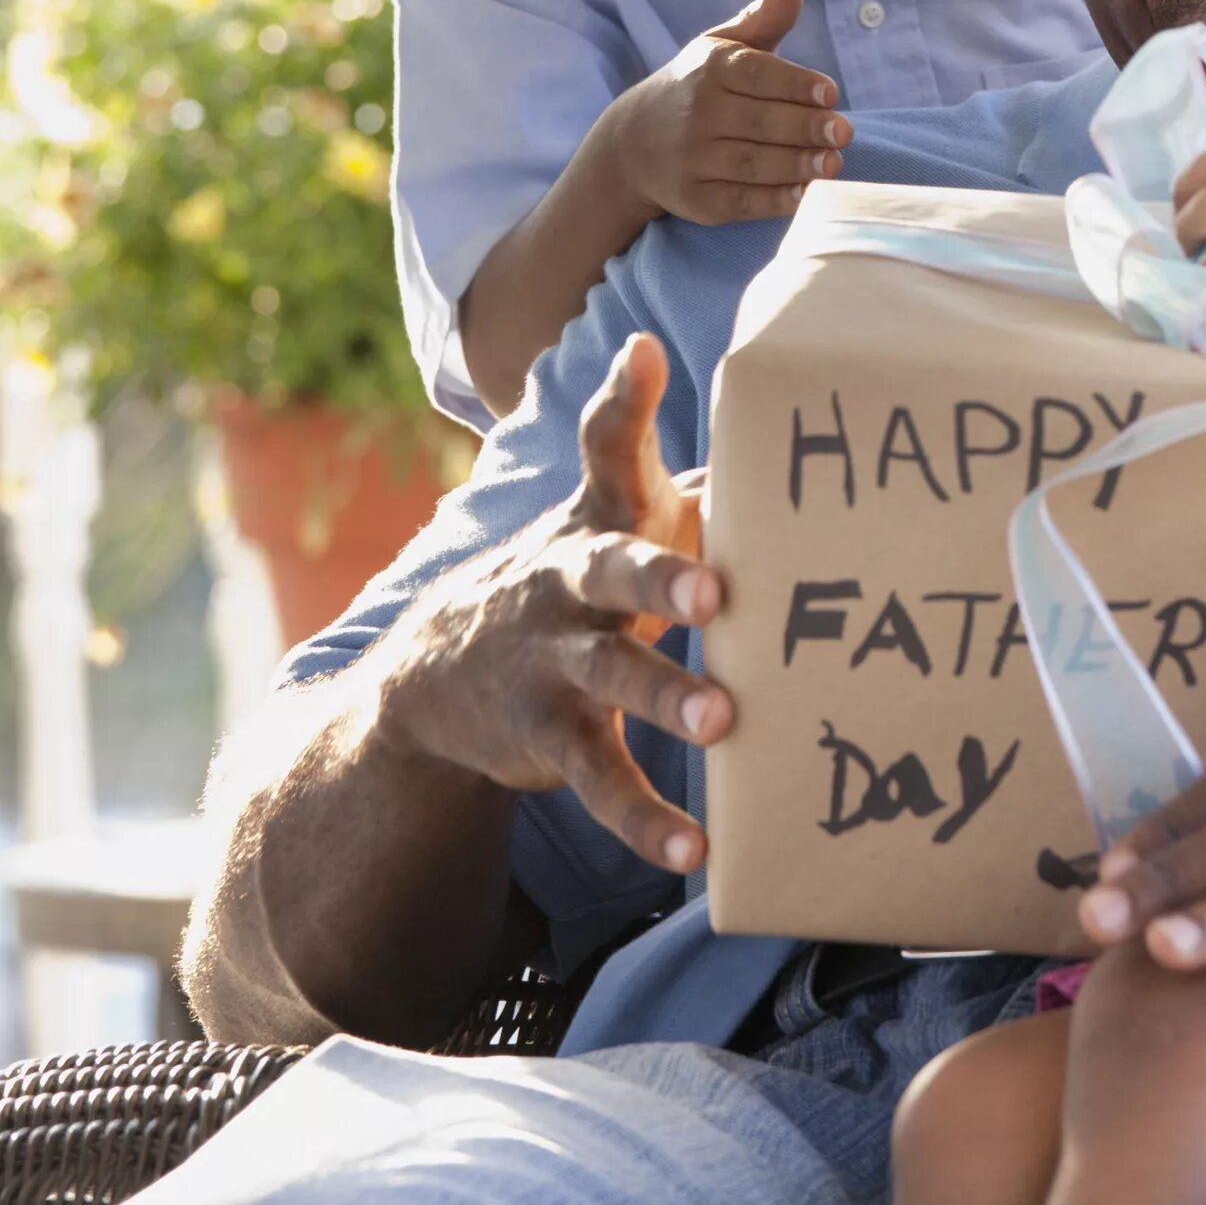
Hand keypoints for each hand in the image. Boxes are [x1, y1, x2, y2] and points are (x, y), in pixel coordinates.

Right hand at [365, 333, 731, 873]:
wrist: (435, 674)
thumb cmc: (572, 577)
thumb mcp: (612, 516)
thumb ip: (686, 472)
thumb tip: (770, 417)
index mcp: (598, 518)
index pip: (605, 444)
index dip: (625, 399)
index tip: (646, 355)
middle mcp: (570, 581)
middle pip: (612, 566)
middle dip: (663, 574)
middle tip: (716, 591)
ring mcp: (552, 660)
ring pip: (610, 677)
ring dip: (666, 697)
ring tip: (724, 724)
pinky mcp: (548, 735)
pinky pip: (600, 778)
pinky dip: (646, 817)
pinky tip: (696, 850)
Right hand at [620, 0, 847, 224]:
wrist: (632, 143)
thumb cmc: (697, 87)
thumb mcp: (721, 47)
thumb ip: (762, 21)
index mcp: (711, 70)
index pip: (756, 75)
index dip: (795, 84)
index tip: (831, 92)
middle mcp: (699, 114)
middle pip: (759, 122)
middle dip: (804, 128)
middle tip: (844, 132)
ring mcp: (694, 159)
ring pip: (752, 164)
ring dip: (796, 165)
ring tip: (834, 163)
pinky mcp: (696, 199)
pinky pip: (740, 201)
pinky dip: (773, 201)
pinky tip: (806, 194)